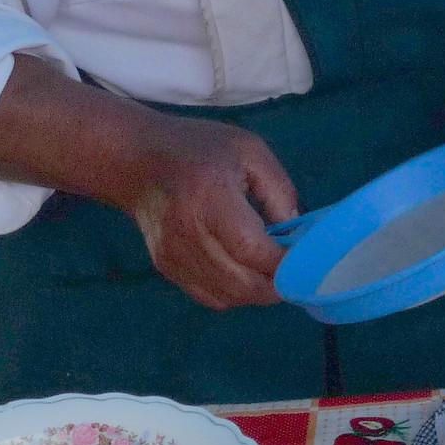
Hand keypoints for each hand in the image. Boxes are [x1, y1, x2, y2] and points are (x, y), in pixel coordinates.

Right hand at [114, 114, 296, 311]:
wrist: (136, 159)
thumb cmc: (199, 148)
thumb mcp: (251, 152)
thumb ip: (280, 191)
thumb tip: (296, 232)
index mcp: (211, 198)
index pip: (251, 249)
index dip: (283, 263)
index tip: (308, 259)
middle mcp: (188, 234)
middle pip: (239, 283)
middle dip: (276, 286)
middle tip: (298, 273)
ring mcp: (173, 256)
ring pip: (225, 297)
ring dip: (256, 293)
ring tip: (274, 272)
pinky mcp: (165, 267)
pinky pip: (207, 296)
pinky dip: (234, 293)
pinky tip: (247, 273)